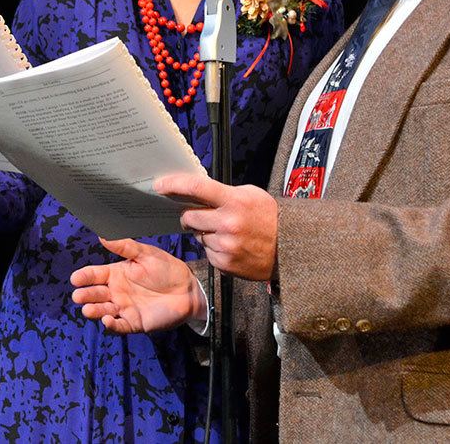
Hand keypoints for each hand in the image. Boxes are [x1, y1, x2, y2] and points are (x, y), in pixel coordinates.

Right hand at [69, 238, 204, 333]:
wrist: (188, 289)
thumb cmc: (167, 269)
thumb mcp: (146, 254)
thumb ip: (125, 247)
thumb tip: (102, 235)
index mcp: (117, 274)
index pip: (95, 275)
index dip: (84, 277)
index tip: (75, 278)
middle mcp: (117, 291)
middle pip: (96, 294)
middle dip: (86, 295)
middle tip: (78, 296)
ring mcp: (125, 308)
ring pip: (103, 311)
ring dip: (94, 311)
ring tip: (88, 310)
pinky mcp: (135, 322)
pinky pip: (119, 326)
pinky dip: (111, 325)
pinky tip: (107, 320)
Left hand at [157, 173, 277, 279]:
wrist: (290, 248)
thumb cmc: (269, 217)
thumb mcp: (250, 195)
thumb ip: (223, 193)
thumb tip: (195, 192)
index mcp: (234, 201)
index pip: (196, 188)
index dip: (173, 184)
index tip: (159, 185)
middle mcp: (227, 223)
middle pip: (189, 216)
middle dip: (190, 215)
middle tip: (200, 215)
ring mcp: (225, 246)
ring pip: (197, 236)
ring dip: (205, 233)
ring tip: (226, 232)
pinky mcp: (224, 264)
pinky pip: (207, 252)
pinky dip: (214, 248)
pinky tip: (230, 245)